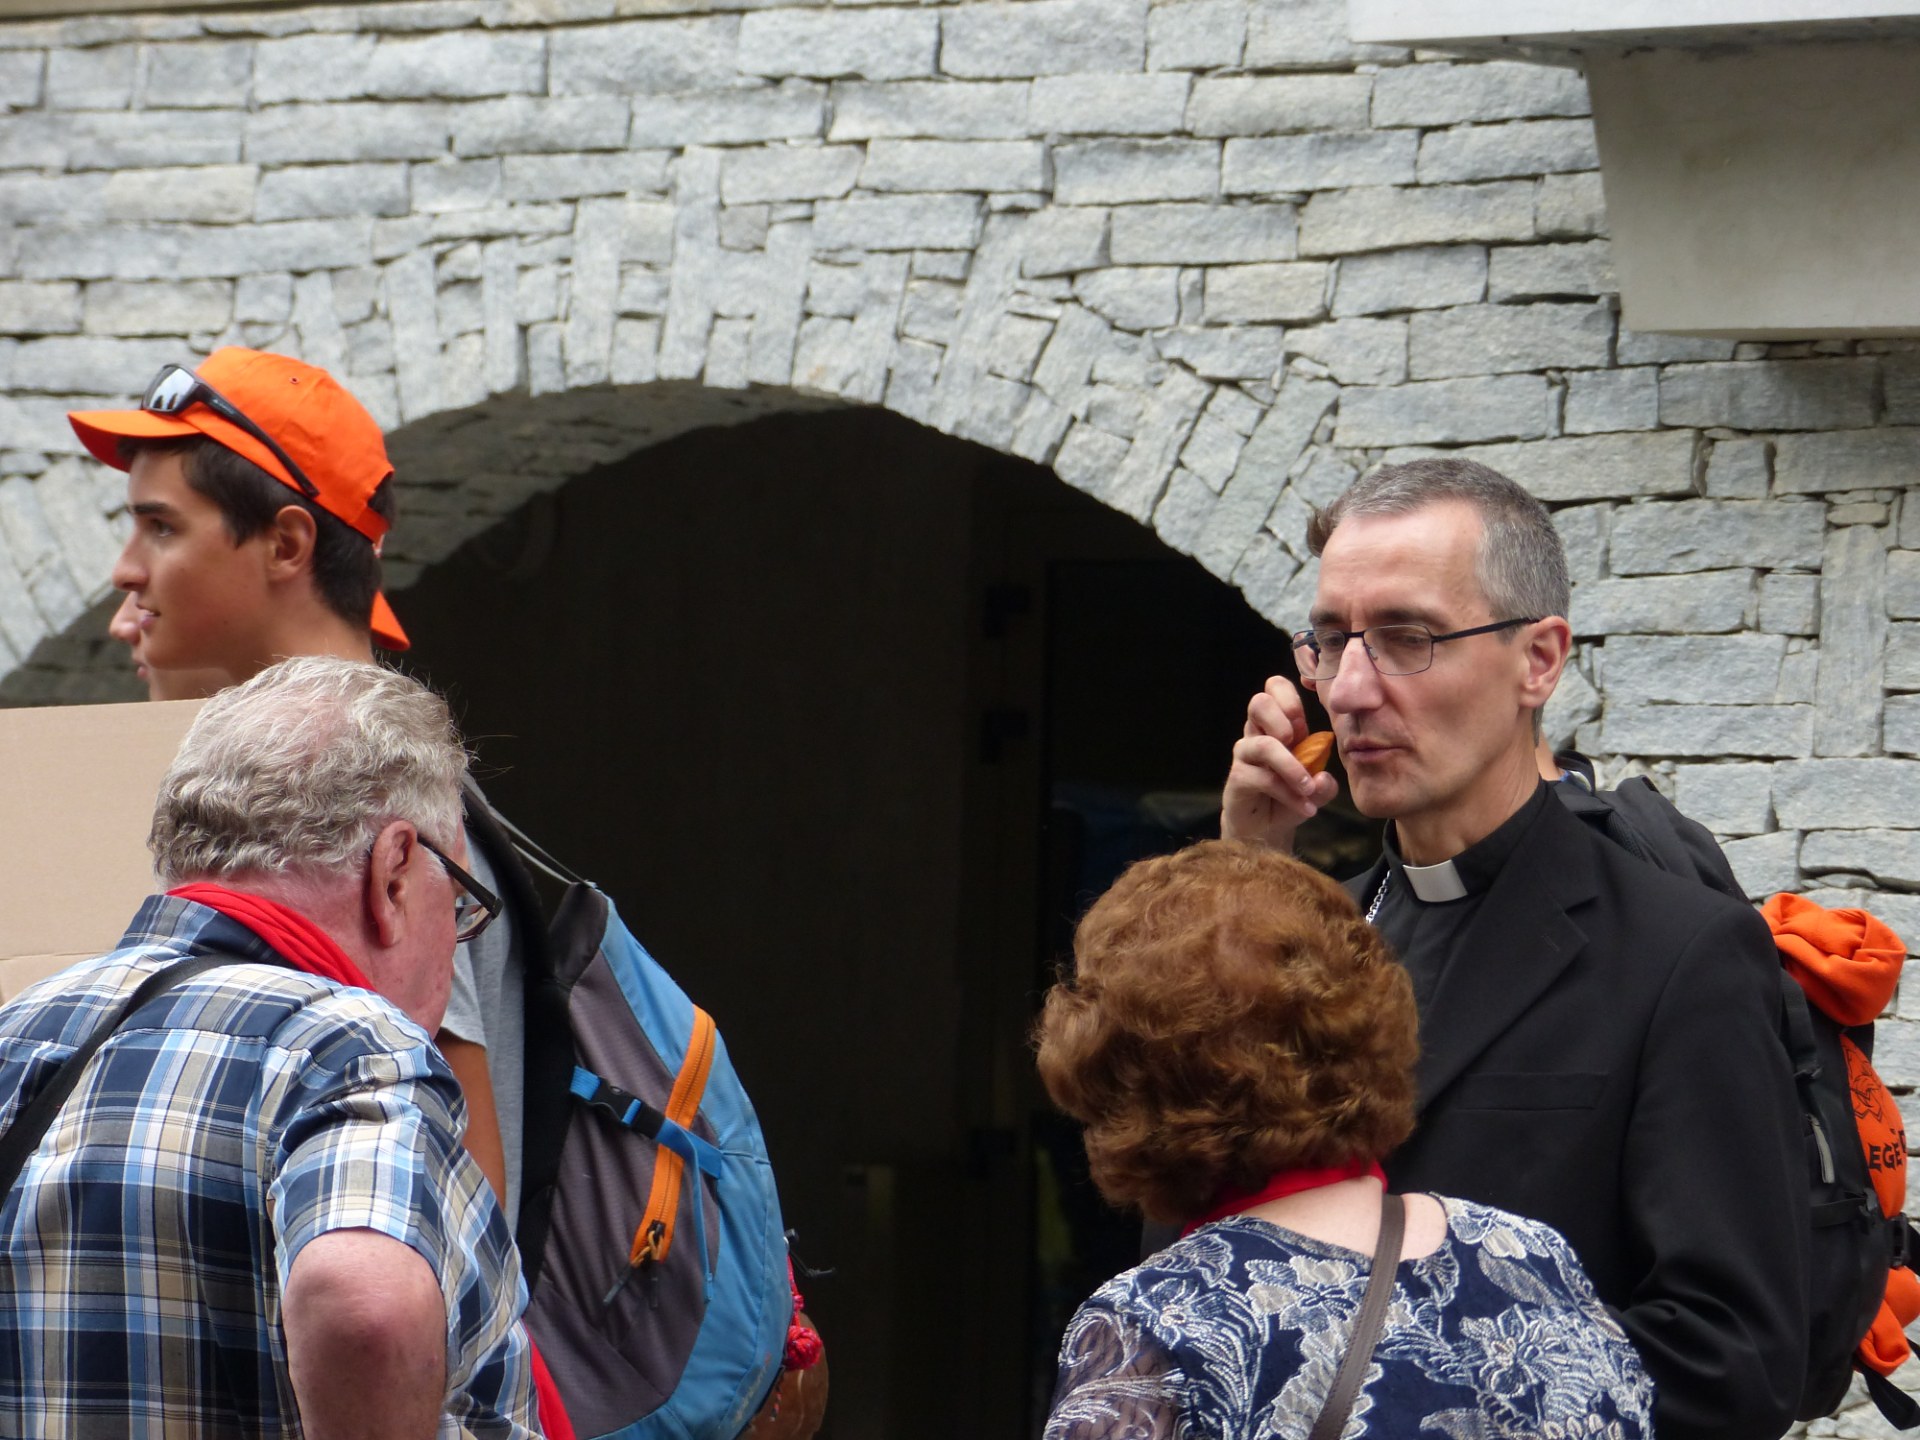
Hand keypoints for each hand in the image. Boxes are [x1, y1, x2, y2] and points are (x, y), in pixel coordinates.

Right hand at [1221, 675, 1339, 850]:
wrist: (1265, 828)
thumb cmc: (1288, 796)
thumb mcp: (1316, 788)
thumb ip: (1325, 783)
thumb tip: (1321, 777)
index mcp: (1278, 724)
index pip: (1274, 688)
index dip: (1289, 697)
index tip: (1304, 725)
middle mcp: (1257, 733)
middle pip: (1259, 702)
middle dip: (1284, 720)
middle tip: (1298, 744)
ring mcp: (1244, 754)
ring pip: (1264, 745)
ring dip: (1292, 767)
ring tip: (1309, 788)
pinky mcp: (1237, 777)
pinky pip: (1263, 778)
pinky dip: (1288, 793)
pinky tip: (1305, 807)